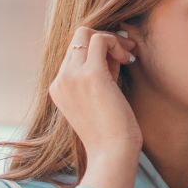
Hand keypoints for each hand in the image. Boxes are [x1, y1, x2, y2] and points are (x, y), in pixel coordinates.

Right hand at [49, 25, 141, 159]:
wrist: (112, 154)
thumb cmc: (111, 132)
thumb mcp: (98, 98)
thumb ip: (99, 74)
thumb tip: (111, 48)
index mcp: (58, 88)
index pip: (74, 52)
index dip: (98, 52)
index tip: (118, 63)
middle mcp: (60, 80)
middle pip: (78, 38)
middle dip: (104, 41)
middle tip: (125, 55)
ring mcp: (72, 76)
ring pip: (86, 33)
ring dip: (111, 40)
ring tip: (127, 57)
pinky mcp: (90, 75)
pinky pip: (100, 39)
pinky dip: (116, 43)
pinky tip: (128, 59)